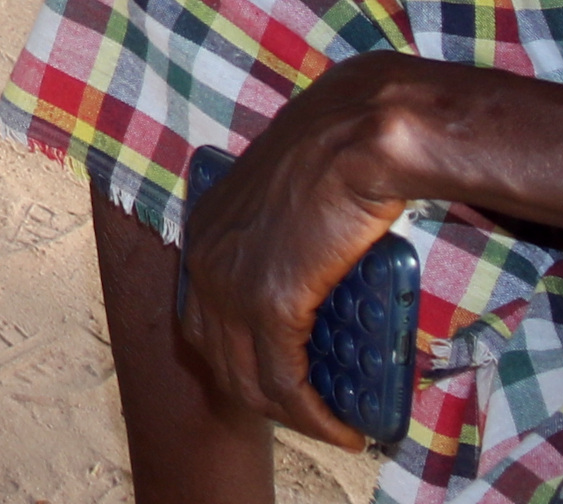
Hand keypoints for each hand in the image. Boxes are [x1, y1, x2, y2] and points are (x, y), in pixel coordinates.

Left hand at [172, 58, 432, 450]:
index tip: (276, 377)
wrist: (359, 132)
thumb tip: (306, 258)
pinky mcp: (270, 304)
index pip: (202, 319)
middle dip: (264, 396)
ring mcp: (231, 284)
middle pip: (220, 359)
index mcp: (204, 228)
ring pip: (252, 382)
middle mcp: (204, 259)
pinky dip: (315, 418)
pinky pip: (286, 383)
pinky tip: (342, 429)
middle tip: (309, 412)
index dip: (238, 357)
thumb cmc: (339, 148)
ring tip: (333, 428)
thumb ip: (281, 228)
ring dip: (294, 418)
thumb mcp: (289, 190)